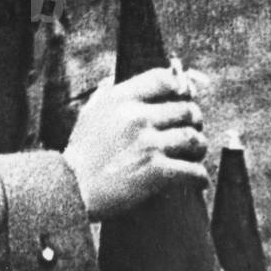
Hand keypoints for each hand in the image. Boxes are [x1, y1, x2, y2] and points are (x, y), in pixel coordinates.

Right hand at [64, 67, 209, 220]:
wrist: (70, 191)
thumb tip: (110, 80)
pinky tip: (200, 183)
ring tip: (196, 156)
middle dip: (195, 121)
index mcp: (122, 99)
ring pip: (194, 138)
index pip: (165, 79)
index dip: (182, 87)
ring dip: (199, 148)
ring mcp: (148, 143)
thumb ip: (103, 96)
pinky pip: (192, 170)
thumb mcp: (87, 116)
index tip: (186, 98)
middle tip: (193, 133)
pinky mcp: (156, 171)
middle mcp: (137, 117)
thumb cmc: (79, 157)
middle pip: (186, 109)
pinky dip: (200, 177)